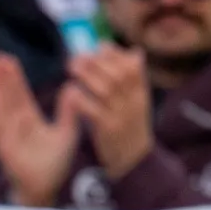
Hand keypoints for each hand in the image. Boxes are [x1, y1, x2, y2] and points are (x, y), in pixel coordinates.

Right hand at [0, 52, 81, 207]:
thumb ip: (67, 112)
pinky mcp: (3, 142)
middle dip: (3, 76)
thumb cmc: (54, 166)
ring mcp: (8, 133)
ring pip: (1, 104)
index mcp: (30, 122)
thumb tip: (71, 88)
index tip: (9, 60)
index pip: (21, 95)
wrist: (46, 188)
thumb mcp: (66, 133)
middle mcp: (16, 125)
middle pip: (8, 96)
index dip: (15, 78)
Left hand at [67, 46, 153, 179]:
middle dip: (98, 62)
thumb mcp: (136, 103)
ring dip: (88, 75)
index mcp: (140, 95)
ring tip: (70, 67)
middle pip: (118, 75)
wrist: (134, 164)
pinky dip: (82, 100)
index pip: (132, 68)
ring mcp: (122, 117)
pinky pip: (95, 112)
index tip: (99, 45)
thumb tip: (134, 50)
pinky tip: (70, 93)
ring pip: (107, 90)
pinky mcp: (109, 131)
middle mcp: (134, 103)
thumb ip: (133, 79)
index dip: (116, 54)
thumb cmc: (129, 129)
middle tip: (77, 56)